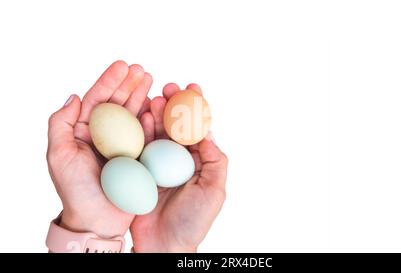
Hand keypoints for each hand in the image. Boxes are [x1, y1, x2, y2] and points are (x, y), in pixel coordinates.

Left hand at [46, 61, 152, 237]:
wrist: (98, 220)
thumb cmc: (75, 190)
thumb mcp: (59, 155)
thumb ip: (61, 124)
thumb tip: (75, 96)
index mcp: (83, 131)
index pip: (97, 100)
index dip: (109, 81)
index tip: (123, 65)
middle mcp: (104, 135)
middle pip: (118, 103)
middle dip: (129, 84)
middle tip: (141, 69)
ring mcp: (123, 145)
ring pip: (133, 115)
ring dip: (142, 96)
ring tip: (151, 80)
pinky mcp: (139, 156)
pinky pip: (146, 134)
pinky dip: (151, 120)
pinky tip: (155, 106)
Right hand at [130, 83, 227, 251]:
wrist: (164, 245)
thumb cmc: (193, 220)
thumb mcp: (214, 190)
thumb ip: (216, 160)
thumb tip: (209, 131)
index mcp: (199, 162)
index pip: (199, 129)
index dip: (197, 107)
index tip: (193, 88)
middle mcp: (179, 160)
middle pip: (176, 126)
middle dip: (173, 105)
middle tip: (168, 88)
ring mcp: (158, 164)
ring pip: (158, 132)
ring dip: (156, 113)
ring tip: (153, 98)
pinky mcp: (140, 170)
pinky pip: (140, 146)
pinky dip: (140, 129)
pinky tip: (140, 116)